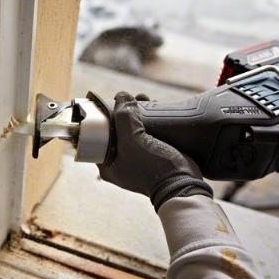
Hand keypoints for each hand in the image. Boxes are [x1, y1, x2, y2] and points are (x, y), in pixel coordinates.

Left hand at [97, 92, 212, 209]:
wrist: (183, 184)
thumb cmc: (153, 167)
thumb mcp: (133, 140)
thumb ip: (124, 117)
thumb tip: (121, 95)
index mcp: (107, 165)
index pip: (95, 137)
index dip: (101, 118)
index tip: (107, 103)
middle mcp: (119, 162)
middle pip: (115, 130)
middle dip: (121, 112)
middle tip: (128, 99)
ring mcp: (136, 159)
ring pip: (132, 130)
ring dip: (136, 113)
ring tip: (142, 98)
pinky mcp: (152, 154)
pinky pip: (147, 133)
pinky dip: (149, 120)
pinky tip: (155, 107)